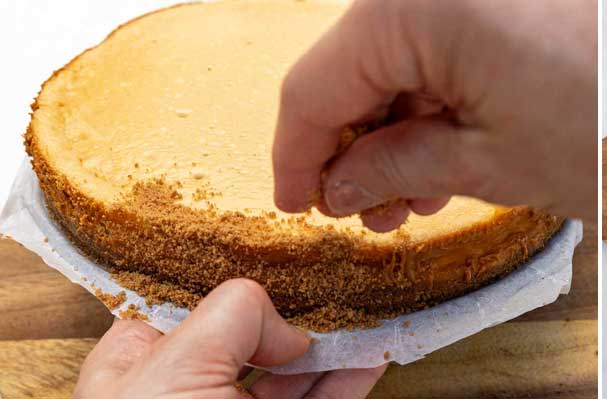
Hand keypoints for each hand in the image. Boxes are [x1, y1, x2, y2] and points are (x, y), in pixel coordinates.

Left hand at [75, 279, 385, 398]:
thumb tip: (283, 325)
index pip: (188, 305)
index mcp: (136, 369)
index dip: (235, 282)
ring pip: (293, 376)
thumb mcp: (177, 369)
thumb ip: (232, 318)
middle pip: (251, 339)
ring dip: (335, 346)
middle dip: (298, 313)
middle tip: (340, 285)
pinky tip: (372, 357)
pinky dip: (349, 380)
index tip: (281, 258)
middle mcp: (186, 397)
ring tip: (371, 316)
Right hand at [272, 0, 597, 231]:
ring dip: (397, 132)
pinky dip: (436, 103)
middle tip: (367, 213)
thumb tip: (340, 184)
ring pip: (398, 62)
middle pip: (356, 70)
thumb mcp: (487, 162)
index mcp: (415, 8)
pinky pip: (442, 48)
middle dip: (355, 148)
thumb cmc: (606, 122)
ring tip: (413, 199)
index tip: (297, 204)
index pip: (315, 86)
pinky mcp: (503, 0)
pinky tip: (445, 157)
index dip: (297, 155)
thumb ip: (393, 168)